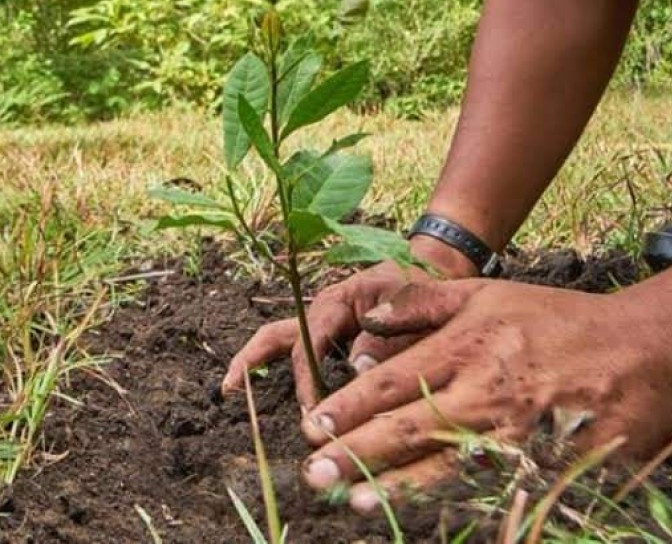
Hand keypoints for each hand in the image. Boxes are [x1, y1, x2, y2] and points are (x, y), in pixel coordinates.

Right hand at [221, 235, 477, 407]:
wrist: (431, 269)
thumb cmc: (419, 286)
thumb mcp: (408, 308)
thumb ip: (386, 339)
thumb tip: (358, 371)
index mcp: (337, 302)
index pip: (309, 343)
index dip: (306, 378)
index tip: (310, 410)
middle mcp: (322, 311)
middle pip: (277, 334)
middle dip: (253, 360)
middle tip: (230, 390)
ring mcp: (324, 322)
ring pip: (280, 339)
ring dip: (256, 361)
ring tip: (230, 388)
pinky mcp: (331, 333)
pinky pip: (300, 350)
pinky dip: (285, 368)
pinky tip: (280, 395)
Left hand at [298, 279, 671, 512]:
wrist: (644, 348)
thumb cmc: (559, 319)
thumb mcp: (488, 294)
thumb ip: (423, 301)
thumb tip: (366, 318)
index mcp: (468, 344)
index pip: (394, 380)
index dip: (350, 406)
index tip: (314, 426)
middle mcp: (486, 389)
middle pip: (408, 426)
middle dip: (356, 451)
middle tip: (314, 473)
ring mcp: (517, 431)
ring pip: (442, 464)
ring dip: (395, 485)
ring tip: (353, 500)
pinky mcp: (547, 461)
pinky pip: (490, 487)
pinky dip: (452, 502)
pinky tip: (422, 514)